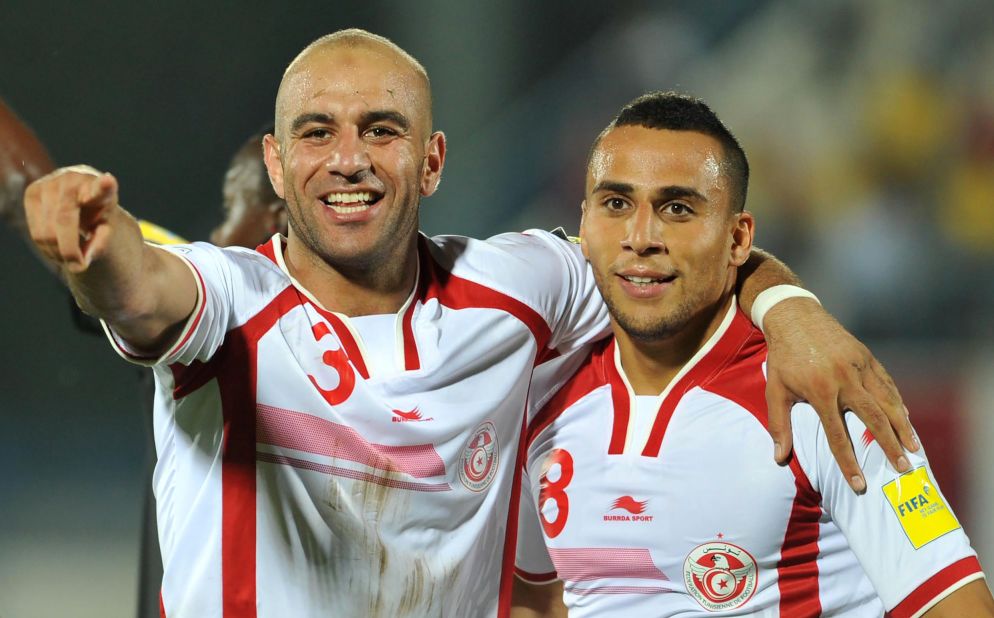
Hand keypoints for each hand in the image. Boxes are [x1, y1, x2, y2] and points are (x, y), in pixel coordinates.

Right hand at [24, 165, 118, 272]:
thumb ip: (100, 243)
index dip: (104, 186)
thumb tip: (81, 262)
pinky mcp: (32, 192)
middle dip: (69, 250)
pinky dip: (46, 247)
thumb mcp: (106, 229)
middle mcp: (74, 180)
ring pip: (46, 231)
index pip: (102, 188)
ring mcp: (50, 183)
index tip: (108, 182)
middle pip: (64, 221)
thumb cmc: (97, 214)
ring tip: (71, 253)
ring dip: (57, 251)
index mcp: (101, 188)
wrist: (79, 196)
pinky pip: (35, 231)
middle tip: (79, 266)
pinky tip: (58, 245)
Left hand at [763, 298, 918, 492]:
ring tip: (914, 448)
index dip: (849, 462)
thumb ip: (778, 425)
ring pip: (887, 401)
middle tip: (903, 469)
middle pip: (873, 419)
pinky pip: (887, 384)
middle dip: (889, 446)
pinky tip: (905, 418)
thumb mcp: (774, 390)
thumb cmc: (783, 358)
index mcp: (820, 391)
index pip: (838, 435)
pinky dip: (898, 402)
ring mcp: (859, 367)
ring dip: (902, 426)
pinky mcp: (867, 357)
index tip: (859, 484)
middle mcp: (844, 380)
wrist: (794, 317)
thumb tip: (779, 458)